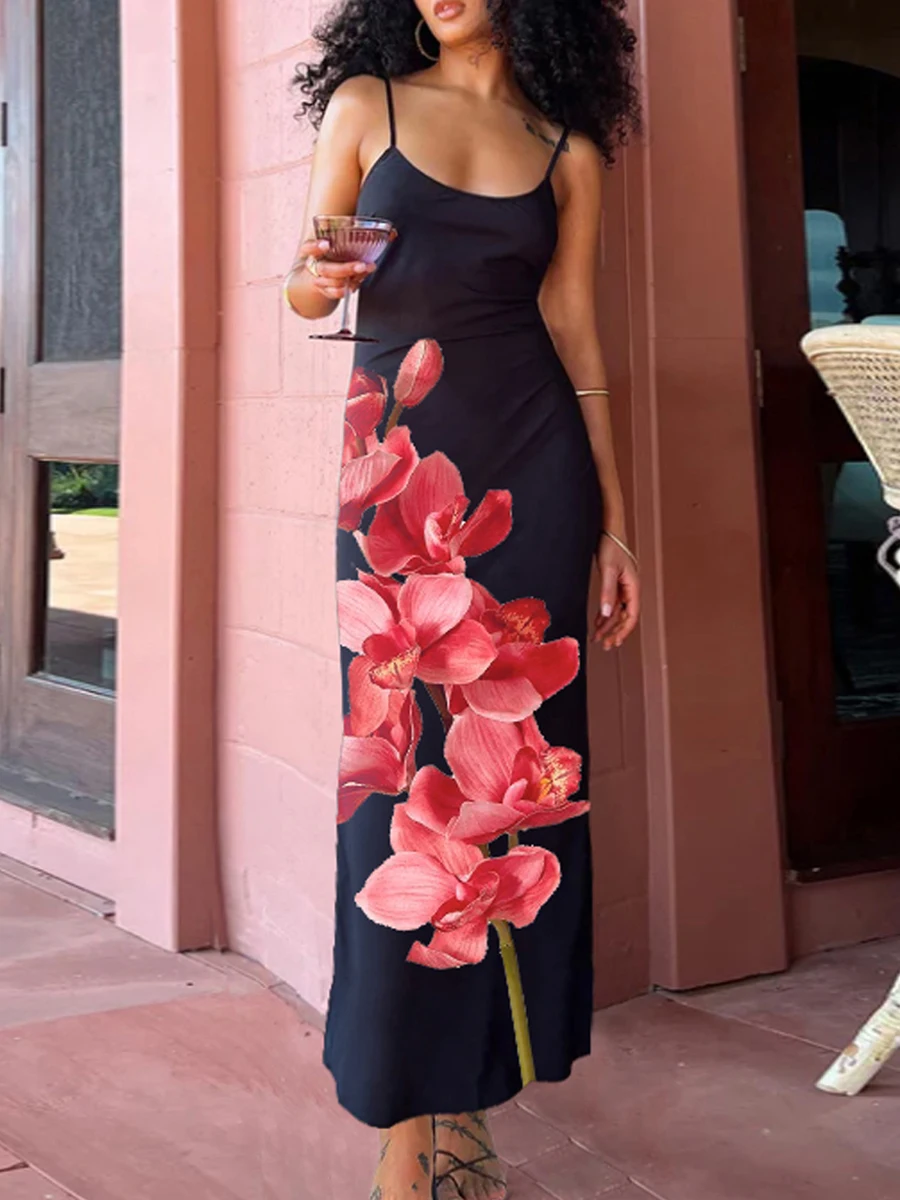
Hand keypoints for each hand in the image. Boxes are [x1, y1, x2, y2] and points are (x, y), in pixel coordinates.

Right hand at [292, 237, 376, 300]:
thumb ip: (366, 235)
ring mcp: (320, 280)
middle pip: (326, 269)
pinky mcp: (326, 291)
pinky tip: (358, 281)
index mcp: (314, 250)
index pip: (308, 247)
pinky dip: (349, 288)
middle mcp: (315, 265)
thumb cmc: (336, 254)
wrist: (322, 273)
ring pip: (333, 283)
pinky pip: (336, 293)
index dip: (315, 247)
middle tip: (362, 265)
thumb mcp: (343, 242)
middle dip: (345, 268)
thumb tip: (392, 233)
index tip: (326, 245)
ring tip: (367, 269)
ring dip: (351, 278)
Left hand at [592, 533, 639, 649]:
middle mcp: (631, 589)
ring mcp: (623, 587)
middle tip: (605, 645)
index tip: (615, 642)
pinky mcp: (616, 584)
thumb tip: (607, 614)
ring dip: (609, 626)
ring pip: (618, 612)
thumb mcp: (608, 569)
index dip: (624, 631)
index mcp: (633, 586)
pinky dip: (605, 615)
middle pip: (625, 617)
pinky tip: (598, 624)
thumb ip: (607, 592)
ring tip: (599, 638)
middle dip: (615, 632)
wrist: (610, 530)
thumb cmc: (611, 545)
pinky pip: (612, 604)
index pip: (631, 615)